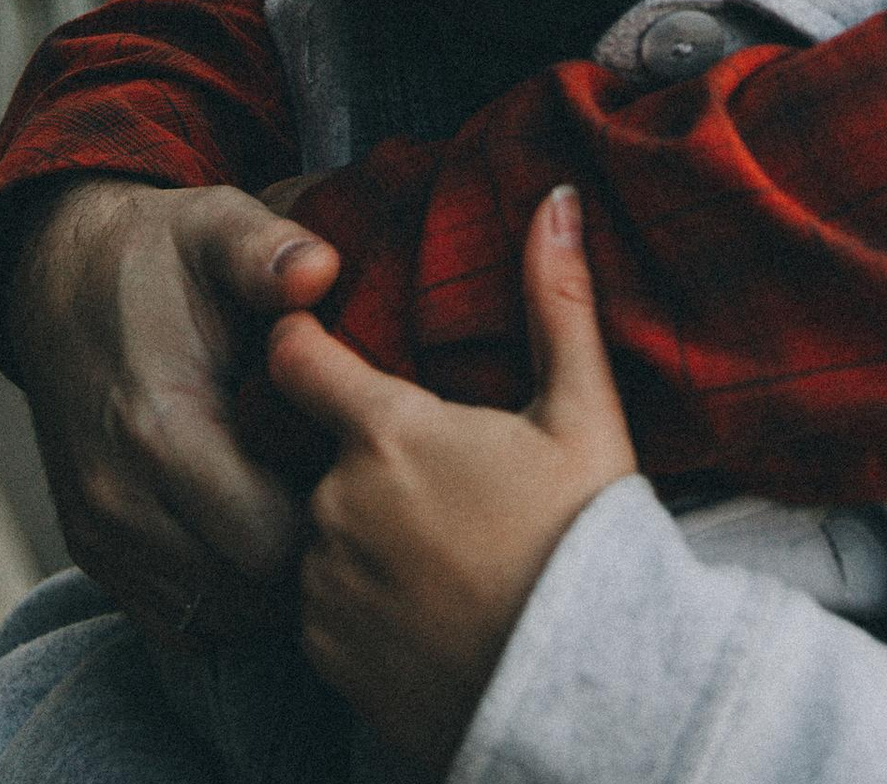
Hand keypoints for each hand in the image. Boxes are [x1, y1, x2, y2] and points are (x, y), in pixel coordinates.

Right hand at [5, 177, 340, 645]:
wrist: (61, 279)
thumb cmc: (159, 255)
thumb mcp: (216, 227)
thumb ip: (267, 251)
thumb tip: (320, 269)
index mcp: (159, 430)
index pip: (270, 544)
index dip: (329, 519)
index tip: (356, 470)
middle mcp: (119, 502)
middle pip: (248, 594)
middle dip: (306, 556)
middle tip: (342, 493)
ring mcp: (100, 535)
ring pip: (214, 617)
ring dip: (266, 582)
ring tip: (301, 505)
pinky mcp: (92, 550)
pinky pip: (175, 618)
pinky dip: (223, 593)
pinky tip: (255, 529)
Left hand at [268, 187, 634, 773]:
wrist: (590, 693)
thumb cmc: (588, 540)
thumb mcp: (583, 411)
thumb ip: (557, 298)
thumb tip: (556, 193)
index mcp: (388, 431)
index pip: (296, 357)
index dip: (301, 341)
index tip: (315, 339)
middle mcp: (336, 504)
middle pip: (323, 454)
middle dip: (367, 458)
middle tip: (440, 480)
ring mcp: (324, 586)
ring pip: (324, 533)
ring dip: (363, 532)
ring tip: (441, 549)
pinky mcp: (327, 657)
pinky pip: (325, 608)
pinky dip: (361, 601)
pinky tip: (427, 605)